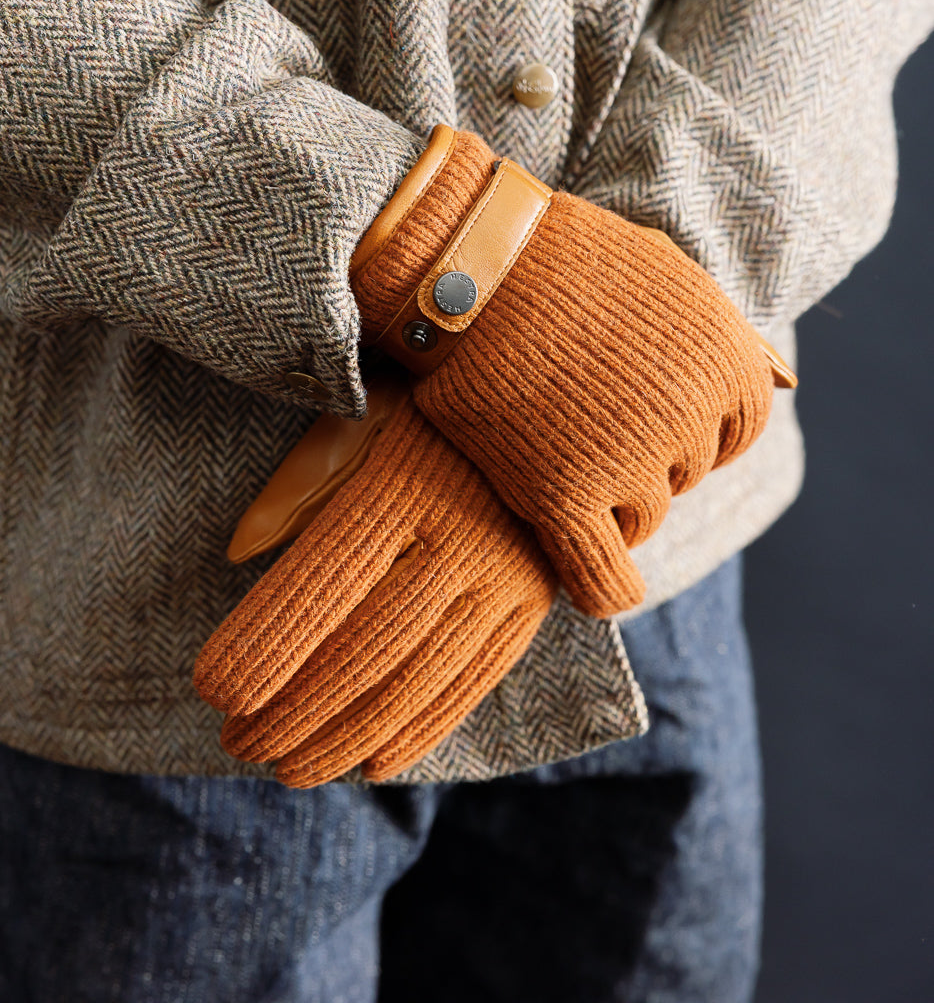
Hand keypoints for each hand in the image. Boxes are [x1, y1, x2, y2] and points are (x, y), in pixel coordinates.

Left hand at [193, 381, 555, 785]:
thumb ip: (301, 482)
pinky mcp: (534, 605)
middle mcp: (467, 534)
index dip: (268, 640)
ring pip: (420, 678)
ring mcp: (510, 577)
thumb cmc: (431, 405)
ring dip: (347, 735)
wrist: (559, 396)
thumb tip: (239, 553)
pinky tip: (372, 762)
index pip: (326, 578)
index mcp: (409, 481)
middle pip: (369, 644)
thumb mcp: (363, 416)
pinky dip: (421, 730)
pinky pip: (474, 683)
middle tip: (237, 743)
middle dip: (296, 707)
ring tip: (288, 769)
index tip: (215, 688)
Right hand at [354, 130, 784, 618]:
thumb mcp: (667, 274)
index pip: (739, 430)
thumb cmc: (563, 259)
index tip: (646, 411)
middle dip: (644, 453)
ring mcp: (628, 461)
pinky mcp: (563, 496)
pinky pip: (602, 576)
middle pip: (686, 472)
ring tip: (554, 449)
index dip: (695, 426)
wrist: (468, 264)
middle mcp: (690, 415)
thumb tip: (789, 382)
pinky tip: (596, 588)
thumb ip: (728, 335)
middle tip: (581, 415)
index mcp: (724, 360)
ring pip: (644, 518)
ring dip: (610, 500)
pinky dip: (606, 590)